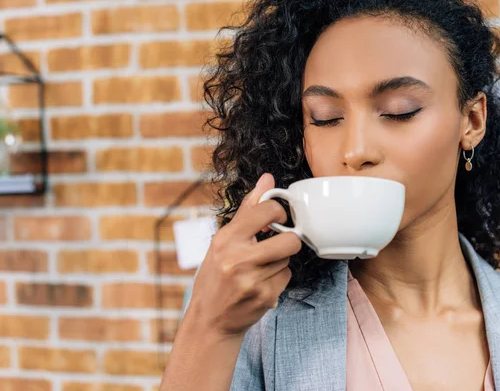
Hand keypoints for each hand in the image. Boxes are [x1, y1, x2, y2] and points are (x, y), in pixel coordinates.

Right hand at [185, 173, 300, 335]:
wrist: (210, 320)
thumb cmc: (216, 276)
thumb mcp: (223, 241)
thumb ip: (248, 210)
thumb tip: (267, 179)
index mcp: (226, 239)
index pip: (267, 211)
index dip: (279, 212)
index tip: (276, 219)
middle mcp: (239, 259)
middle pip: (290, 240)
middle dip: (288, 240)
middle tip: (277, 243)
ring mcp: (253, 281)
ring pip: (288, 260)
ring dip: (280, 261)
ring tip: (261, 267)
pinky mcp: (266, 298)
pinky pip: (287, 277)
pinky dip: (278, 278)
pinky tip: (261, 283)